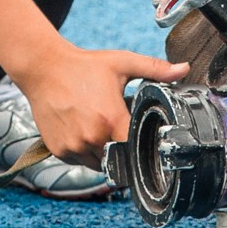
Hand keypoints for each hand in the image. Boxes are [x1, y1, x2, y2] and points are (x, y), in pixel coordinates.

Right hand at [10, 44, 187, 166]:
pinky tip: (83, 130)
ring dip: (104, 153)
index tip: (145, 143)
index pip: (136, 150)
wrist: (43, 68)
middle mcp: (91, 137)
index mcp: (110, 118)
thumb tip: (184, 69)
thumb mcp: (121, 63)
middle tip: (118, 129)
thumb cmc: (83, 66)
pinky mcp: (59, 150)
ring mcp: (73, 146)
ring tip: (99, 128)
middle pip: (119, 158)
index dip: (143, 148)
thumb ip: (155, 69)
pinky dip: (85, 152)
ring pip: (99, 164)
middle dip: (123, 149)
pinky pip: (80, 161)